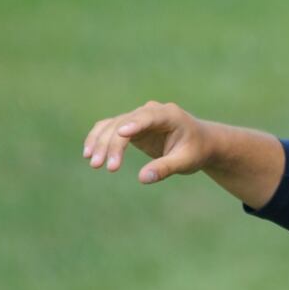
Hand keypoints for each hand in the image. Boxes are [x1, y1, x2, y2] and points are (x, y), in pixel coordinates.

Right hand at [83, 101, 215, 184]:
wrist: (200, 143)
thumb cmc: (196, 151)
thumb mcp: (186, 161)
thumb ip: (165, 168)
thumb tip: (142, 178)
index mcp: (169, 115)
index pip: (147, 117)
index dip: (134, 124)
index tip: (121, 134)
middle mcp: (151, 111)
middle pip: (124, 123)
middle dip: (111, 143)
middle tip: (102, 166)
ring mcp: (139, 117)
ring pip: (113, 125)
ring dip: (100, 142)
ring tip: (93, 163)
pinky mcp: (131, 126)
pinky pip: (109, 128)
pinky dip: (98, 138)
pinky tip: (89, 154)